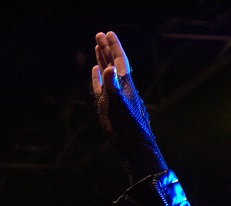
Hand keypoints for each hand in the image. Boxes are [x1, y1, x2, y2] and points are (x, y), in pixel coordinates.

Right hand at [91, 31, 165, 181]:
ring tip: (97, 46)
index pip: (119, 60)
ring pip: (108, 73)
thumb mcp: (120, 106)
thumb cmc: (129, 129)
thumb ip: (114, 87)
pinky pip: (102, 87)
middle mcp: (121, 88)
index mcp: (126, 85)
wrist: (134, 148)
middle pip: (113, 63)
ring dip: (102, 60)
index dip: (113, 46)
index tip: (107, 33)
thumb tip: (110, 68)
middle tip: (99, 34)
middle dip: (106, 48)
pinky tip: (96, 70)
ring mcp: (114, 97)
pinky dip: (98, 77)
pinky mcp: (108, 106)